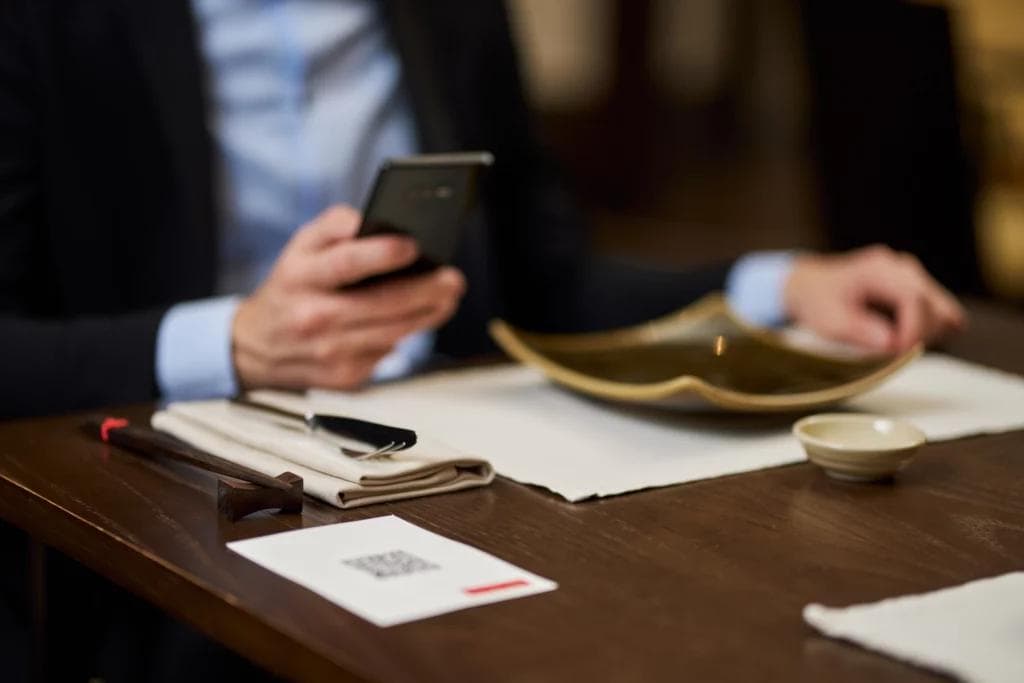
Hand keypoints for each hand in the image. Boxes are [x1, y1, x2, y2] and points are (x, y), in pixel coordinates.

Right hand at [232, 205, 464, 389]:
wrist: (256, 346)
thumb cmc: (291, 286)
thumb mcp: (300, 246)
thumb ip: (336, 225)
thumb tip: (372, 220)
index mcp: (301, 277)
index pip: (344, 264)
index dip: (380, 254)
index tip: (413, 245)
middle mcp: (313, 317)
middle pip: (381, 305)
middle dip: (426, 291)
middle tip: (454, 279)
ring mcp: (329, 352)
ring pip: (393, 333)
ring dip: (428, 314)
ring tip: (448, 297)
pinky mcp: (344, 377)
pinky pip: (387, 353)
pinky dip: (404, 334)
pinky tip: (415, 319)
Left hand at [783, 245, 965, 352]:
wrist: (811, 285)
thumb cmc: (818, 301)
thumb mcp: (829, 320)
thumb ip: (860, 331)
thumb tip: (891, 343)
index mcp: (880, 269)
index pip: (915, 299)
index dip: (912, 330)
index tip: (897, 351)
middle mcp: (902, 268)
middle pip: (937, 305)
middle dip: (922, 334)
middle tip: (895, 352)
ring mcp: (912, 277)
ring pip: (942, 311)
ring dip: (925, 334)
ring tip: (894, 344)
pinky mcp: (916, 290)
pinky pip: (936, 314)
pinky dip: (925, 331)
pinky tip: (902, 338)